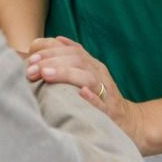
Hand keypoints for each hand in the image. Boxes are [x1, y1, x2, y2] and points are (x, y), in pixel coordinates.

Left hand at [25, 36, 148, 151]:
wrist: (130, 122)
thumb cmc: (102, 98)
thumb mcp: (89, 75)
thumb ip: (75, 59)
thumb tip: (56, 39)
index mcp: (93, 65)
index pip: (71, 50)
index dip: (50, 50)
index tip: (31, 56)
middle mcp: (100, 75)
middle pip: (77, 60)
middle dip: (51, 61)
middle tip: (31, 69)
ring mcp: (107, 94)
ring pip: (88, 78)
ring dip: (65, 73)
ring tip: (45, 74)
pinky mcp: (111, 113)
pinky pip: (102, 104)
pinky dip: (92, 97)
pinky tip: (81, 93)